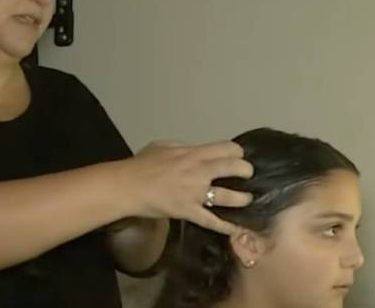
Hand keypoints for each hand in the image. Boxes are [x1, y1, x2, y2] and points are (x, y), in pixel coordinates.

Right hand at [118, 140, 252, 235]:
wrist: (127, 185)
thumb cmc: (141, 164)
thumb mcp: (163, 146)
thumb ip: (183, 148)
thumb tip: (194, 151)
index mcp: (193, 153)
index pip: (227, 148)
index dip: (238, 153)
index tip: (238, 158)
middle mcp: (199, 171)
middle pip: (235, 168)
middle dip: (246, 172)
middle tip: (246, 176)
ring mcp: (195, 193)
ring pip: (229, 196)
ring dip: (242, 199)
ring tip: (246, 200)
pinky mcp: (188, 211)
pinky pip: (211, 221)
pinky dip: (226, 227)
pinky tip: (236, 229)